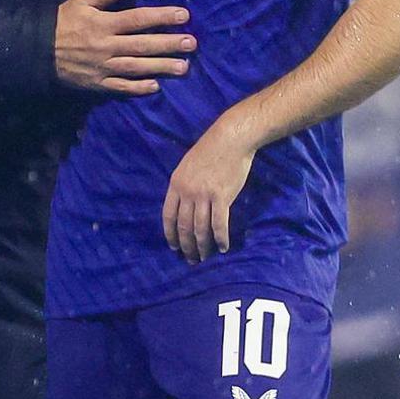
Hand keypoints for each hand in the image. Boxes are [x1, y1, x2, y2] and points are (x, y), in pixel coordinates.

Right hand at [54, 0, 195, 95]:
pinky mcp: (97, 84)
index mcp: (104, 24)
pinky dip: (137, 88)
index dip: (162, 17)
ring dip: (161, 67)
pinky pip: (120, 87)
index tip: (184, 15)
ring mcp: (102, 67)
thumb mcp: (81, 1)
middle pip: (143, 44)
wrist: (36, 49)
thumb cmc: (62, 21)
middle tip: (192, 43)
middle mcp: (107, 46)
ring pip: (136, 67)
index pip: (138, 19)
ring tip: (183, 67)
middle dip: (169, 43)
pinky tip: (155, 86)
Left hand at [162, 115, 257, 262]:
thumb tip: (184, 205)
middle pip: (184, 226)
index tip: (174, 247)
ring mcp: (204, 195)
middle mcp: (187, 192)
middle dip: (187, 246)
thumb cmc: (210, 150)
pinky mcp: (222, 197)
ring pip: (200, 228)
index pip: (168, 215)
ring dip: (203, 246)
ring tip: (205, 257)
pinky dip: (220, 238)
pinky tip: (223, 247)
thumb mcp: (188, 165)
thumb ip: (184, 184)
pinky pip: (219, 224)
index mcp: (176, 183)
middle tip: (191, 259)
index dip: (170, 234)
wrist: (230, 139)